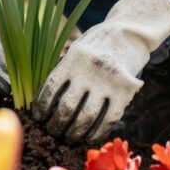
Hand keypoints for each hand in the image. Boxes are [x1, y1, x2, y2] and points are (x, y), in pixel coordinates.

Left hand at [34, 0, 169, 142]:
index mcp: (73, 57)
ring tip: (69, 138)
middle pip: (67, 107)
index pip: (51, 88)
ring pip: (86, 117)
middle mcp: (89, 70)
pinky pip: (108, 119)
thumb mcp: (78, 47)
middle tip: (53, 132)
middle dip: (56, 125)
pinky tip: (90, 137)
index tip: (38, 118)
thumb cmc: (99, 41)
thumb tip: (46, 101)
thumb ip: (65, 70)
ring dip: (75, 133)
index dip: (41, 107)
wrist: (132, 31)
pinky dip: (97, 133)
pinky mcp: (125, 91)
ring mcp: (108, 81)